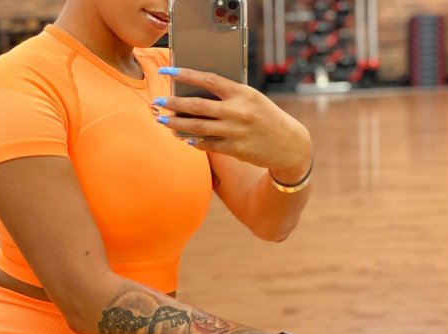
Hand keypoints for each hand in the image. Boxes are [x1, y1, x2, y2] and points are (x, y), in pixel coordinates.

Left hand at [156, 67, 311, 171]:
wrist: (289, 144)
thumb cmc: (267, 118)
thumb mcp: (252, 99)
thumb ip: (229, 96)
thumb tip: (198, 95)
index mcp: (242, 93)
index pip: (208, 80)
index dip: (185, 75)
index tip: (167, 70)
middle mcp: (237, 111)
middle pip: (197, 106)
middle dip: (174, 104)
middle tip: (158, 103)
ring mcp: (235, 131)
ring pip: (199, 128)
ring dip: (178, 125)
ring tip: (164, 122)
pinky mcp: (235, 149)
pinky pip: (208, 145)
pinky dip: (195, 142)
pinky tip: (185, 139)